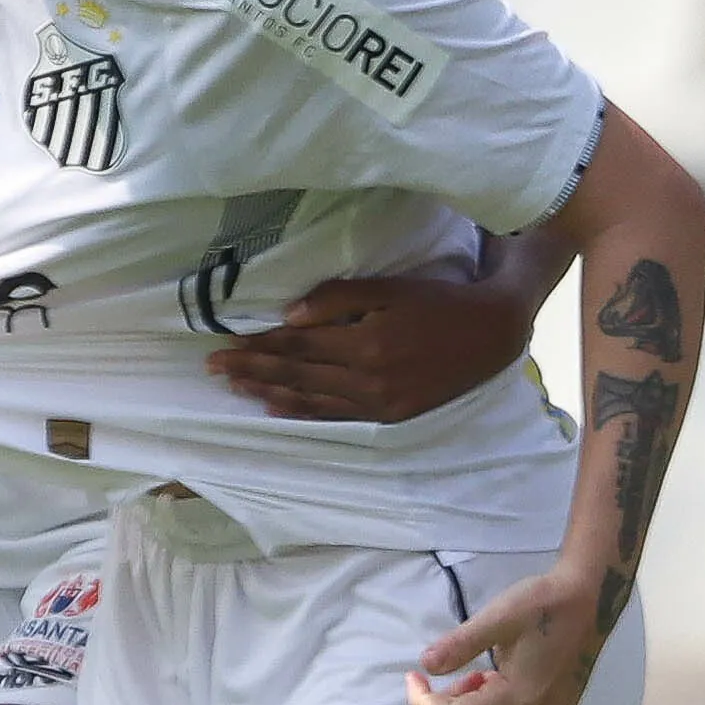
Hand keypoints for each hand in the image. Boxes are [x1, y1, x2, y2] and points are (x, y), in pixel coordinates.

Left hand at [209, 271, 539, 423]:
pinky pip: (334, 417)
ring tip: (236, 388)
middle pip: (296, 374)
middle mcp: (367, 378)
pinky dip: (302, 413)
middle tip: (213, 368)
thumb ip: (338, 299)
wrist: (492, 334)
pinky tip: (277, 409)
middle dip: (251, 370)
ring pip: (310, 400)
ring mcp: (378, 403)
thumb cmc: (438, 301)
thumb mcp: (390, 288)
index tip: (225, 343)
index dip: (259, 345)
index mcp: (365, 342)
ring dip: (269, 393)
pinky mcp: (389, 416)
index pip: (297, 345)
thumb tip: (289, 316)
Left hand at [406, 559, 614, 704]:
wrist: (592, 599)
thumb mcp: (496, 618)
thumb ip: (459, 645)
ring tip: (474, 673)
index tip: (413, 675)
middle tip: (446, 674)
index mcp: (518, 700)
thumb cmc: (544, 603)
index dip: (423, 701)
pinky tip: (495, 680)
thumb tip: (426, 664)